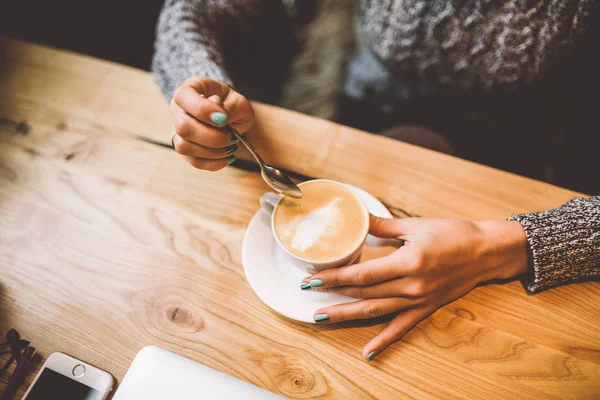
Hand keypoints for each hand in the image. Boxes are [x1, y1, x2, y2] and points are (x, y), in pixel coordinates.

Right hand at [170, 76, 254, 170]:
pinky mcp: (186, 149)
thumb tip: (218, 115)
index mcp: (190, 89)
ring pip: (183, 146)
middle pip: (182, 126)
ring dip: (211, 152)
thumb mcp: (239, 102)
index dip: (203, 110)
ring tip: (230, 147)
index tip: (224, 118)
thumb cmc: (233, 106)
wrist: (233, 117)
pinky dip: (212, 163)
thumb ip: (230, 107)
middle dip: (211, 137)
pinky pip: (193, 160)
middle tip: (231, 138)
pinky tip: (227, 157)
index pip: (183, 97)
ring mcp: (179, 131)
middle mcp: (179, 109)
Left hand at [302, 215, 528, 360]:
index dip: (334, 276)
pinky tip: (367, 353)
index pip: (362, 274)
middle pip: (364, 294)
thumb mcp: (416, 225)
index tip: (313, 277)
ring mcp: (418, 301)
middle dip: (333, 294)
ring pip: (376, 312)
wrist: (486, 251)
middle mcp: (411, 286)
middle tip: (308, 293)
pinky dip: (383, 341)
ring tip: (321, 317)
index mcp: (407, 262)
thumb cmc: (453, 234)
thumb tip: (357, 218)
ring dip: (347, 315)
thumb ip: (382, 225)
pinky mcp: (426, 308)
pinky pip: (401, 328)